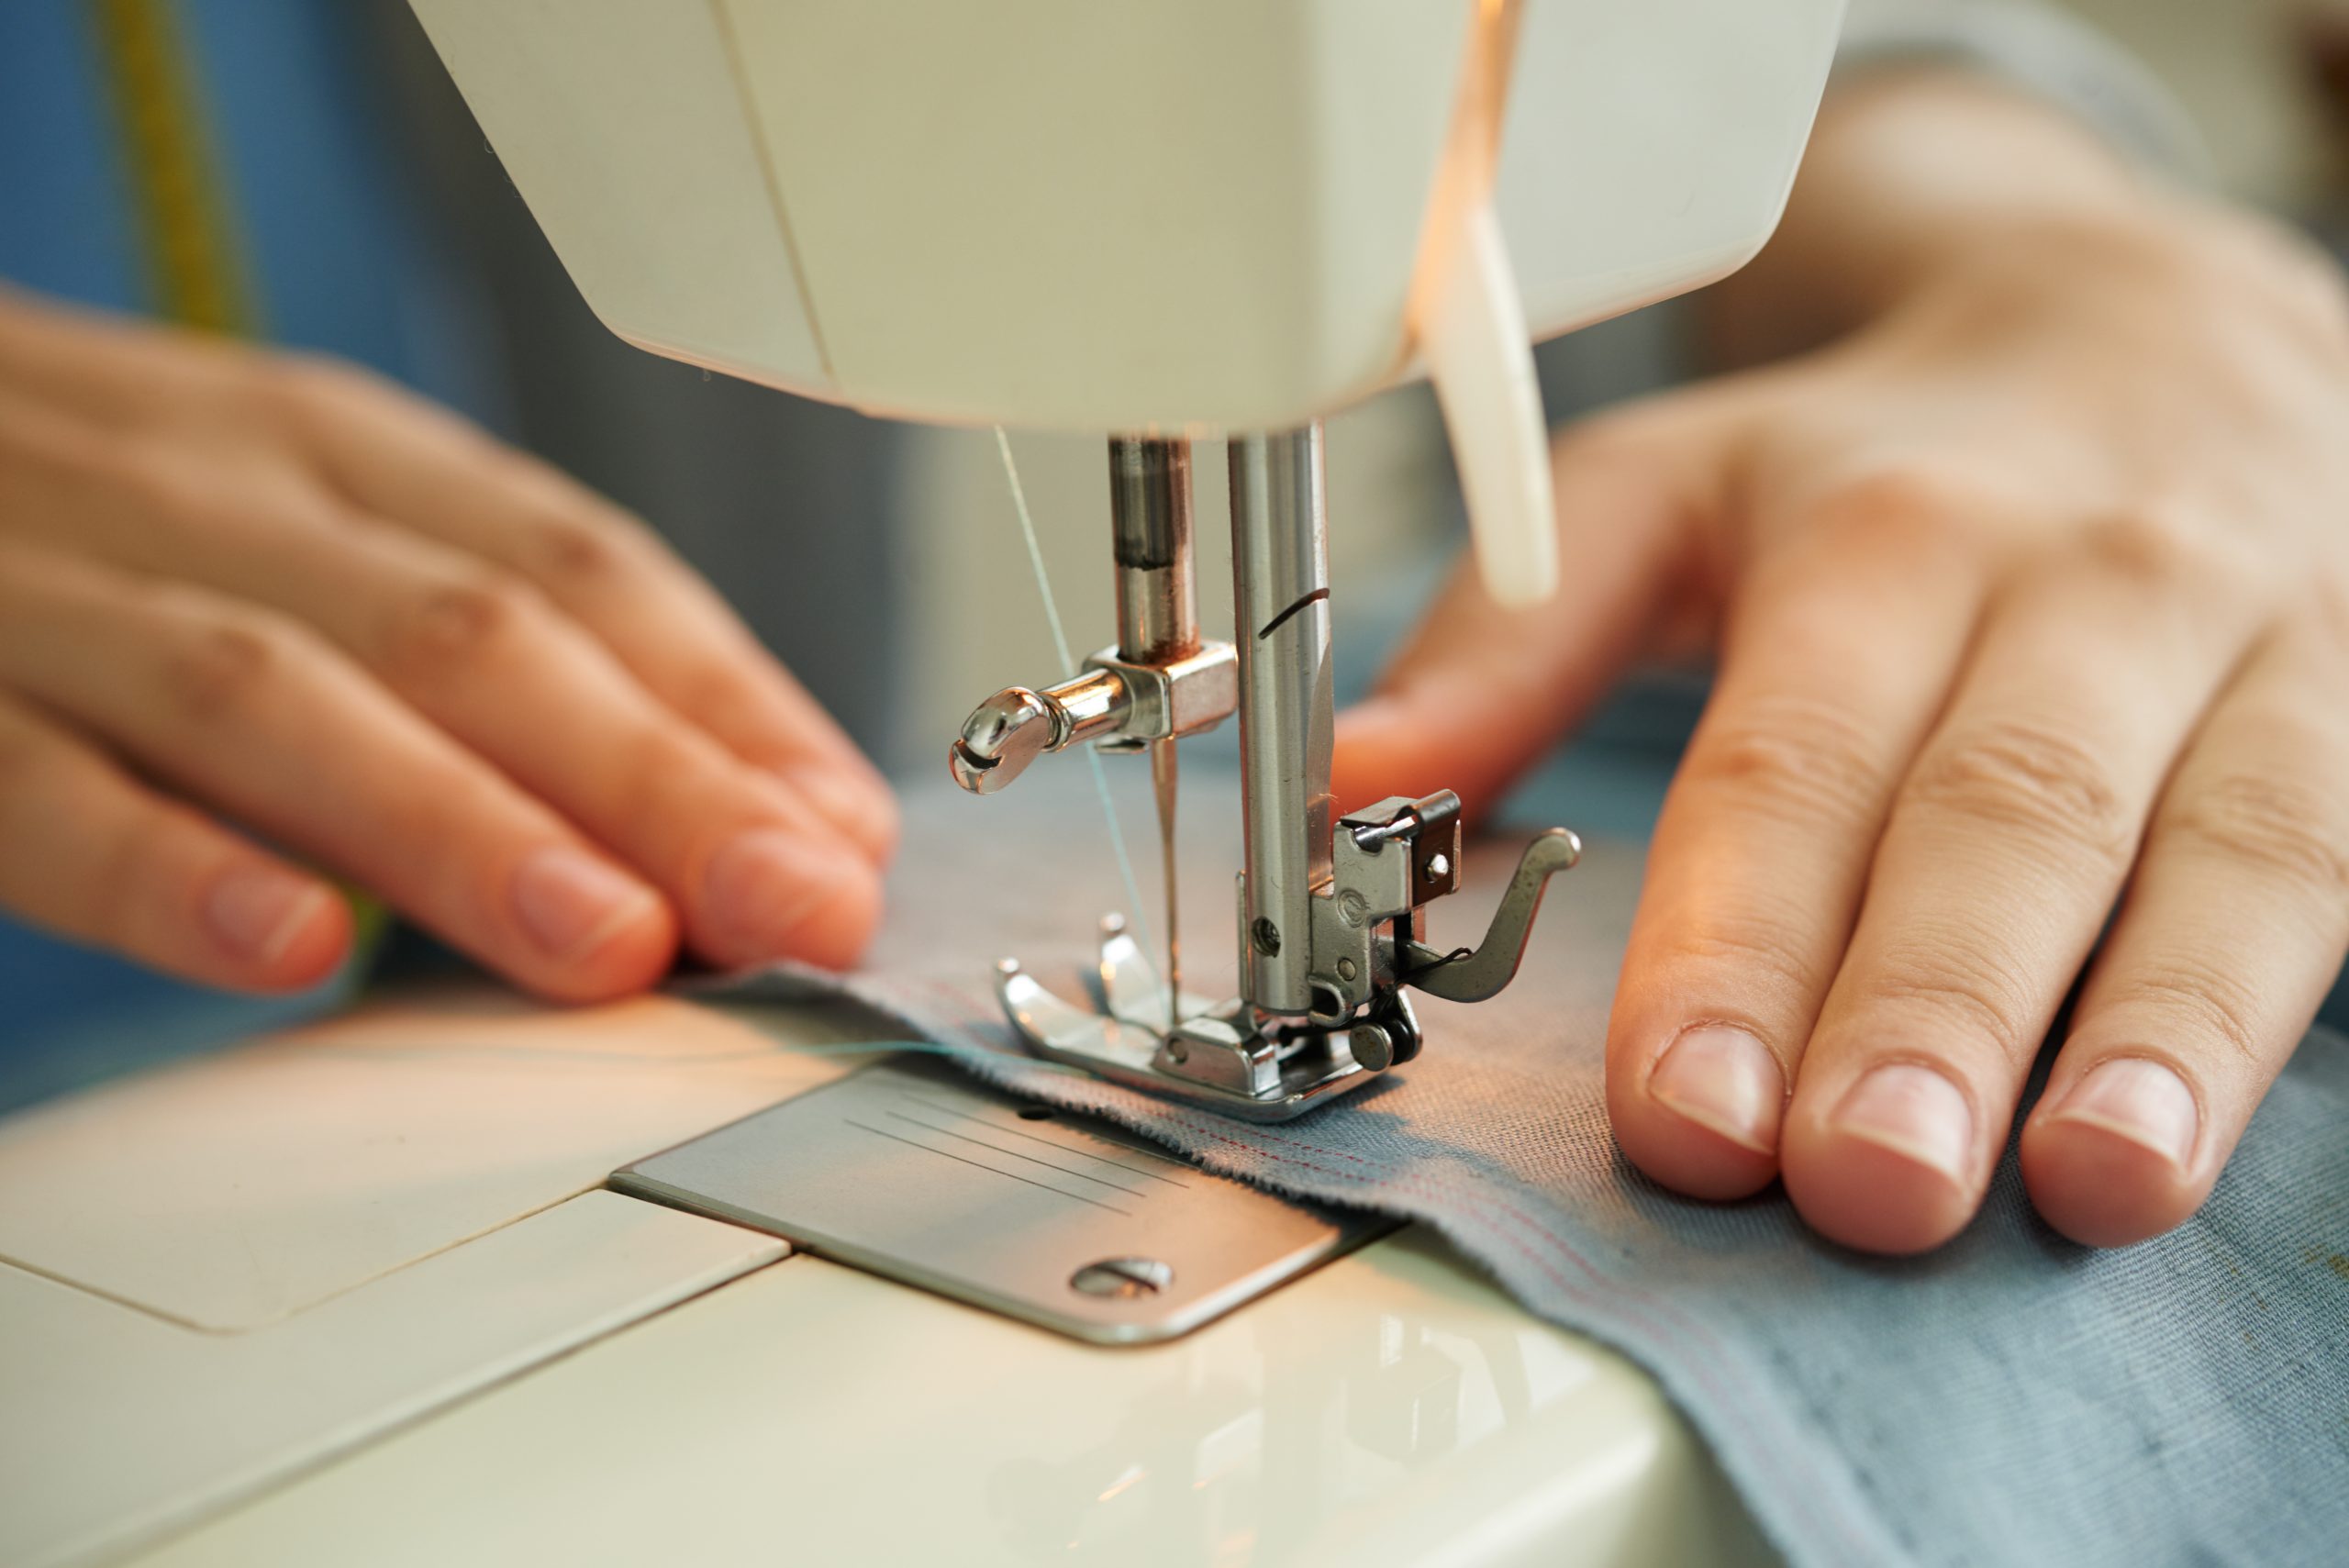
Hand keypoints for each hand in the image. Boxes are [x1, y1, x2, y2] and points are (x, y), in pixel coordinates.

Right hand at [0, 288, 894, 1001]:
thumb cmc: (110, 527)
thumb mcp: (310, 532)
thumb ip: (489, 653)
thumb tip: (743, 806)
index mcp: (338, 456)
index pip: (578, 567)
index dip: (729, 704)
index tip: (846, 837)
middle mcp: (217, 498)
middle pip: (469, 634)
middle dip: (654, 779)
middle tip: (793, 907)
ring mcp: (58, 590)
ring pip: (283, 696)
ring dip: (462, 826)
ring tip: (608, 944)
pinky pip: (37, 784)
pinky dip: (165, 865)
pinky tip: (287, 945)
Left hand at [1336, 80, 2348, 1251]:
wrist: (2164, 334)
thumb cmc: (1890, 463)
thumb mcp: (1672, 489)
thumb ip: (1514, 633)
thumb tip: (1350, 776)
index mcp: (1877, 538)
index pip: (1793, 760)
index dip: (1733, 944)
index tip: (1682, 1114)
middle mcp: (2080, 583)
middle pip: (2003, 807)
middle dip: (1926, 1007)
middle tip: (1864, 1186)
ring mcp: (2265, 644)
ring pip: (2228, 836)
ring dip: (2158, 1024)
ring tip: (2091, 1184)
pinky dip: (2292, 999)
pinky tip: (2230, 1126)